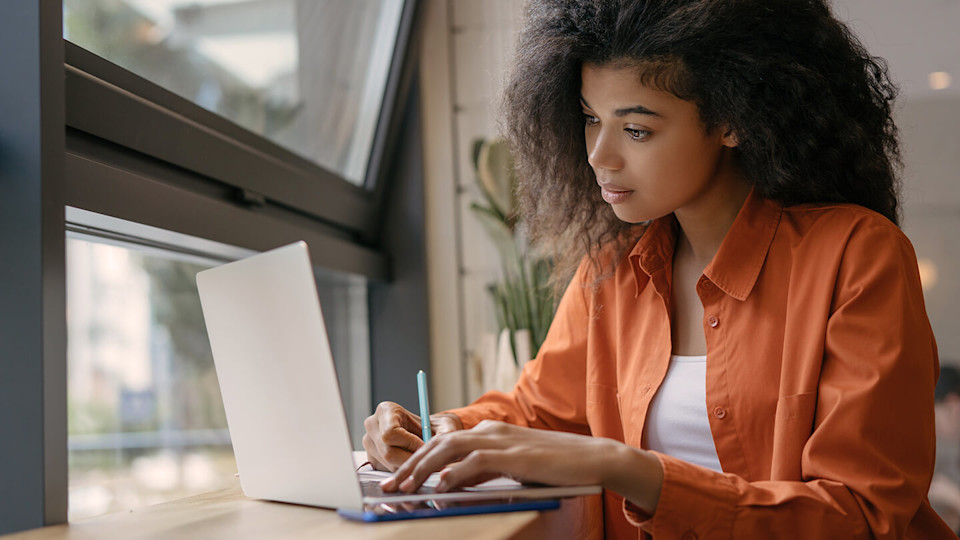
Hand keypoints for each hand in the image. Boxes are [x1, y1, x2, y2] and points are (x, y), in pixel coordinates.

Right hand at [362, 401, 462, 471]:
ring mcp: (369, 443)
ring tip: (423, 462)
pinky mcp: (372, 459)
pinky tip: (414, 464)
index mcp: (385, 410)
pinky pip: (387, 471)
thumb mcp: (445, 426)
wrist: (427, 434)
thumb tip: (447, 443)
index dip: (410, 444)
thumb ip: (446, 432)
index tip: (425, 447)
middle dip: (411, 459)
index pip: (391, 433)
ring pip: (388, 464)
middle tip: (428, 461)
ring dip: (408, 467)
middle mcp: (372, 425)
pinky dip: (403, 472)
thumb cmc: (434, 427)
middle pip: (388, 452)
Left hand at [380, 420, 617, 493]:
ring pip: (450, 449)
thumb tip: (450, 483)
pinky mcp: (514, 455)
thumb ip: (481, 471)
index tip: (396, 479)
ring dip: (423, 469)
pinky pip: (477, 462)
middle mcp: (490, 431)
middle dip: (409, 466)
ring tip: (405, 487)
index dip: (415, 460)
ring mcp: (502, 441)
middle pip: (437, 444)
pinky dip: (455, 472)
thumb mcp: (510, 467)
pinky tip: (440, 486)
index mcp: (488, 432)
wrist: (592, 458)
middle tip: (389, 486)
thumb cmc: (553, 466)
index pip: (441, 443)